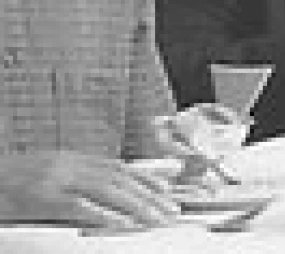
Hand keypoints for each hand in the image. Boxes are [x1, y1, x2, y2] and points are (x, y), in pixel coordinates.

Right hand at [0, 150, 178, 229]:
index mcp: (73, 159)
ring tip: (156, 218)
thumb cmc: (13, 180)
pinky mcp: (44, 198)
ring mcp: (57, 180)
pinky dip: (106, 216)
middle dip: (149, 195)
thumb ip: (79, 178)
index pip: (119, 167)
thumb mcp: (51, 172)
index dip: (146, 179)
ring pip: (108, 190)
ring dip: (137, 205)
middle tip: (170, 210)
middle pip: (120, 178)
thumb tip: (110, 192)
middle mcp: (70, 165)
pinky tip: (123, 224)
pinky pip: (81, 207)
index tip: (165, 192)